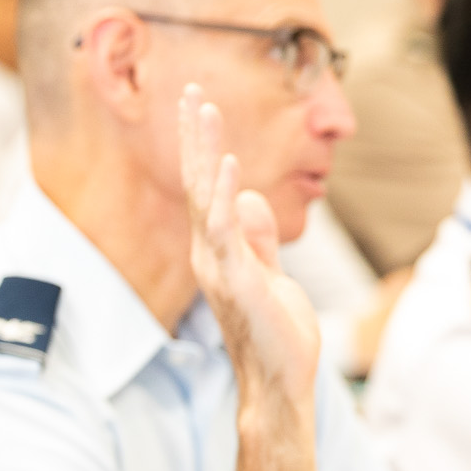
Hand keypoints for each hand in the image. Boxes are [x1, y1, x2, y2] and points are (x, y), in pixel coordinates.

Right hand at [178, 84, 320, 400]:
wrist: (279, 380)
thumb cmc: (275, 332)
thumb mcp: (270, 272)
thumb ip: (258, 236)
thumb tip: (248, 196)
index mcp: (217, 247)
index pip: (203, 186)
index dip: (202, 145)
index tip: (200, 105)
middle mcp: (208, 251)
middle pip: (195, 181)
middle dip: (194, 134)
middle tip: (191, 90)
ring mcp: (217, 264)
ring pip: (203, 196)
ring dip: (203, 150)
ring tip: (204, 110)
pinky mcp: (234, 277)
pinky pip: (224, 229)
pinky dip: (222, 194)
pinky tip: (225, 163)